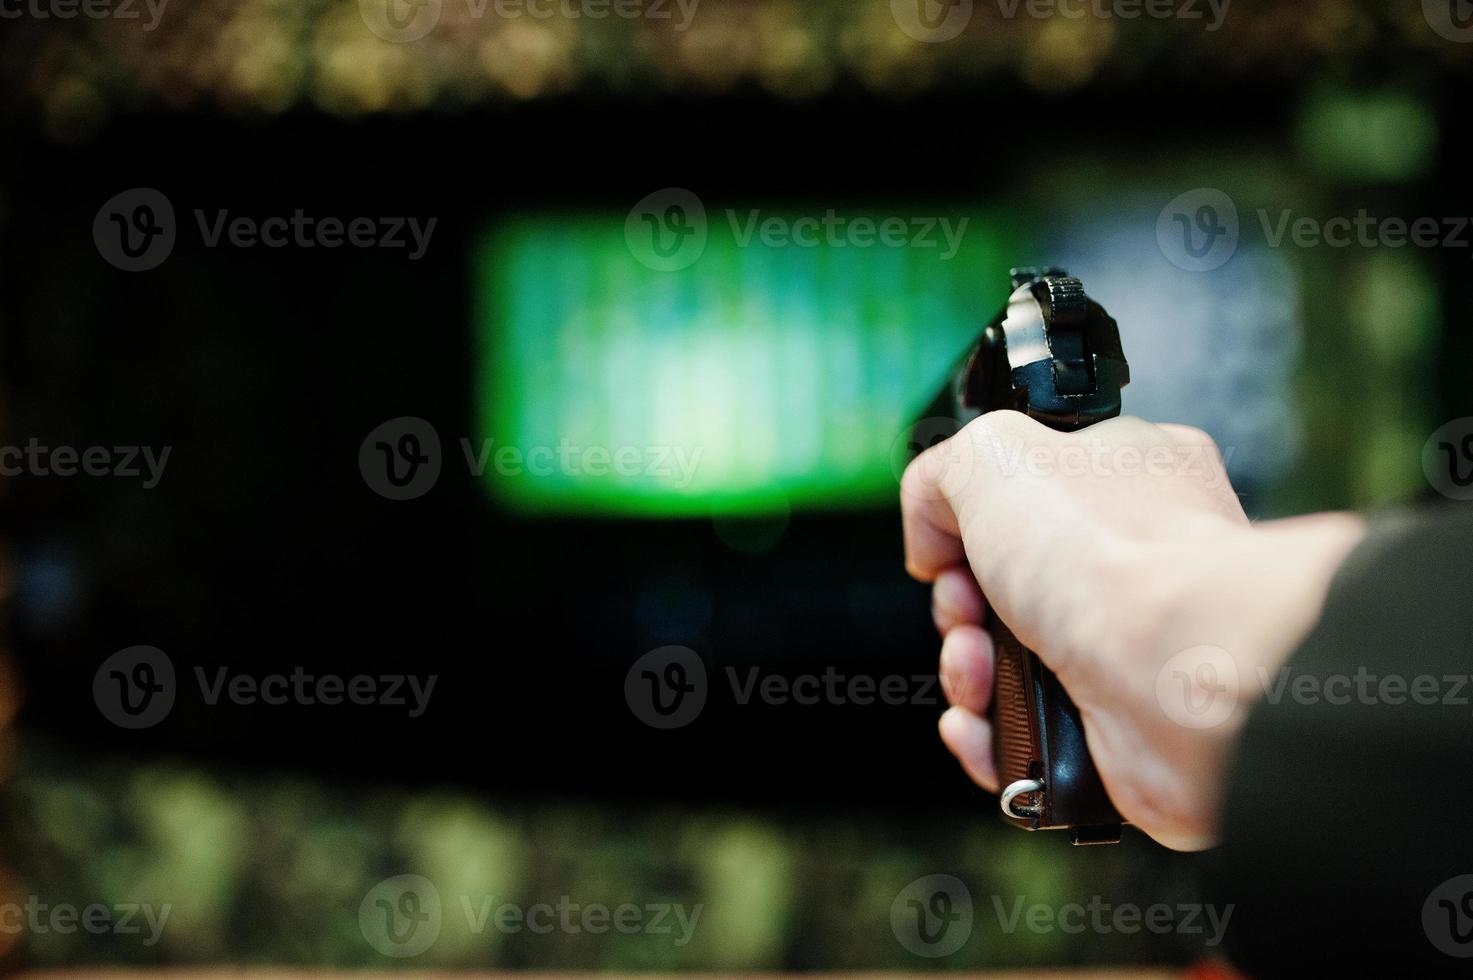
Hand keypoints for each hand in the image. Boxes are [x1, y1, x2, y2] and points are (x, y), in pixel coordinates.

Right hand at [901, 411, 1363, 849]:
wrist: (1180, 679)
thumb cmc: (1114, 558)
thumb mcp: (993, 456)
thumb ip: (941, 473)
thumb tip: (931, 536)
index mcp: (1126, 476)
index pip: (1028, 489)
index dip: (971, 519)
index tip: (953, 541)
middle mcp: (1135, 560)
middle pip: (1002, 584)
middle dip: (958, 605)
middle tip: (968, 609)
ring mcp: (1125, 646)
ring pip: (1006, 662)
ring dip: (964, 670)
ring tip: (977, 671)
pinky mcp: (1115, 724)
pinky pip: (1025, 732)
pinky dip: (987, 733)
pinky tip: (981, 721)